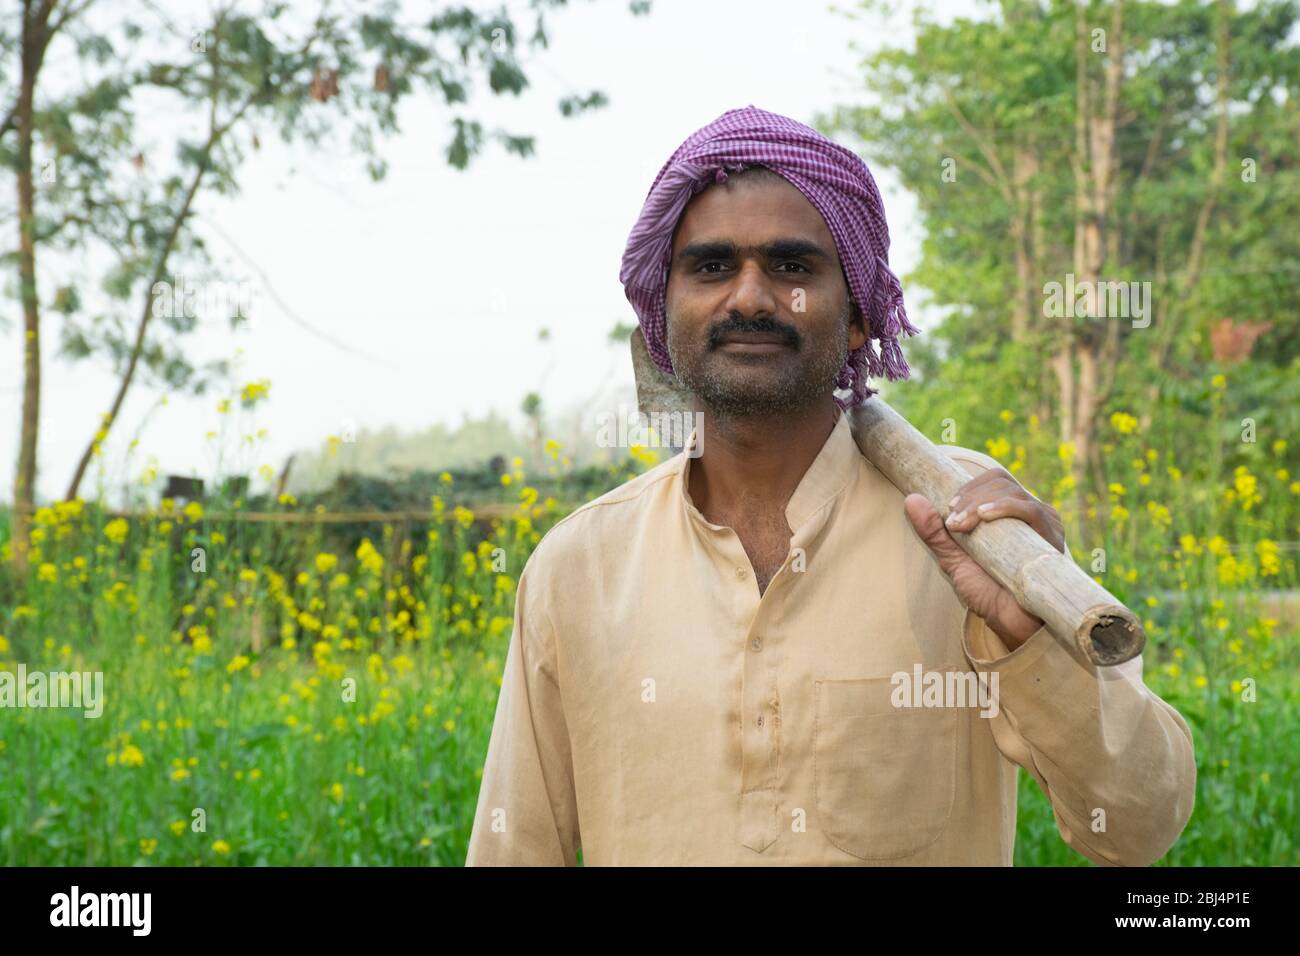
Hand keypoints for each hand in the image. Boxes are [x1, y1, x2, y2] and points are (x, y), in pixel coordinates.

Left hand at [903, 468, 1065, 650]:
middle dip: (970, 498)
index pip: (994, 480)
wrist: (1011, 624)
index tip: (948, 507)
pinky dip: (1005, 508)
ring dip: (980, 503)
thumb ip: (933, 532)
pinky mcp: (1053, 538)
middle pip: (1001, 483)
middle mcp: (1029, 514)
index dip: (969, 487)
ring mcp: (1044, 524)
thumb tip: (911, 499)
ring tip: (962, 524)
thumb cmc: (986, 592)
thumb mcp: (953, 559)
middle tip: (952, 522)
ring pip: (1013, 493)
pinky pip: (1032, 511)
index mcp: (1009, 514)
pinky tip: (985, 516)